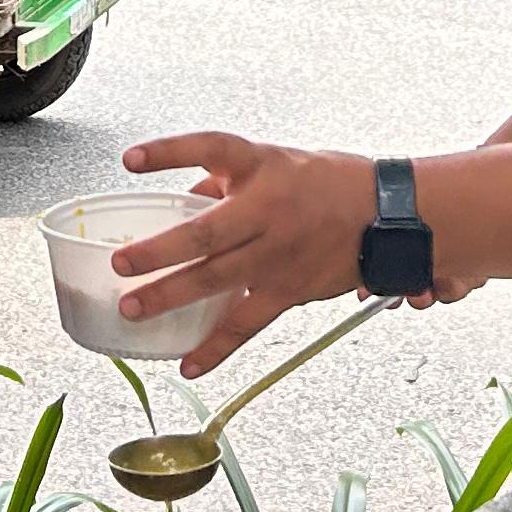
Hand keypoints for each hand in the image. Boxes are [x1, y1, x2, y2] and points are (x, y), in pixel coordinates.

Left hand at [108, 135, 374, 372]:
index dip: (169, 152)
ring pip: (217, 281)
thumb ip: (226, 180)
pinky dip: (215, 347)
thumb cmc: (330, 183)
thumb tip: (182, 201)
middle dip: (159, 252)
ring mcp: (278, 254)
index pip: (210, 149)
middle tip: (122, 264)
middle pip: (205, 234)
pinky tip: (188, 361)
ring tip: (133, 309)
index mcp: (262, 167)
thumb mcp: (276, 162)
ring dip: (171, 297)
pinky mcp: (289, 289)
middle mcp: (268, 210)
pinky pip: (246, 323)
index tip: (130, 159)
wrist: (389, 215)